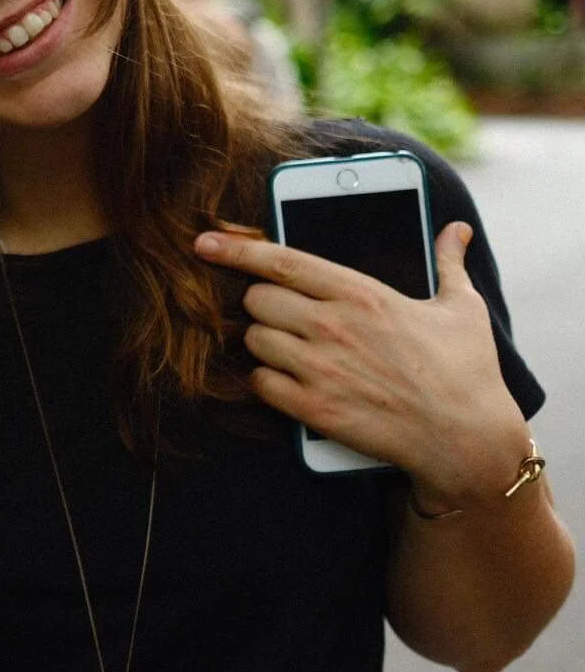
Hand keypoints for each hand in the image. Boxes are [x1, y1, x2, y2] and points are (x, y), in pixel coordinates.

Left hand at [193, 221, 528, 511]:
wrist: (466, 440)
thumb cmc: (466, 372)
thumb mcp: (462, 309)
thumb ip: (449, 264)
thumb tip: (457, 231)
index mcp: (361, 294)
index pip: (282, 262)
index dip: (236, 249)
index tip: (205, 243)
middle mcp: (333, 327)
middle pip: (257, 300)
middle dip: (263, 305)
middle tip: (286, 316)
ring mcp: (320, 369)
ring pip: (253, 340)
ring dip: (264, 342)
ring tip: (291, 349)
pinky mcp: (313, 409)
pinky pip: (260, 383)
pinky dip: (267, 381)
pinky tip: (289, 381)